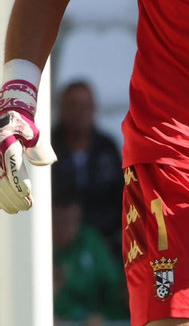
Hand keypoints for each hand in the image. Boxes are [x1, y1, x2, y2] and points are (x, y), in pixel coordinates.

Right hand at [0, 74, 55, 214]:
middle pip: (1, 177)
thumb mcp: (33, 132)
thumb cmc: (22, 126)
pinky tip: (6, 205)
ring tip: (16, 210)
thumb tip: (46, 163)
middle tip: (26, 207)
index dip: (18, 181)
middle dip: (12, 195)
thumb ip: (40, 147)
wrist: (6, 116)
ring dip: (4, 198)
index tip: (27, 194)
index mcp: (5, 142)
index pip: (12, 164)